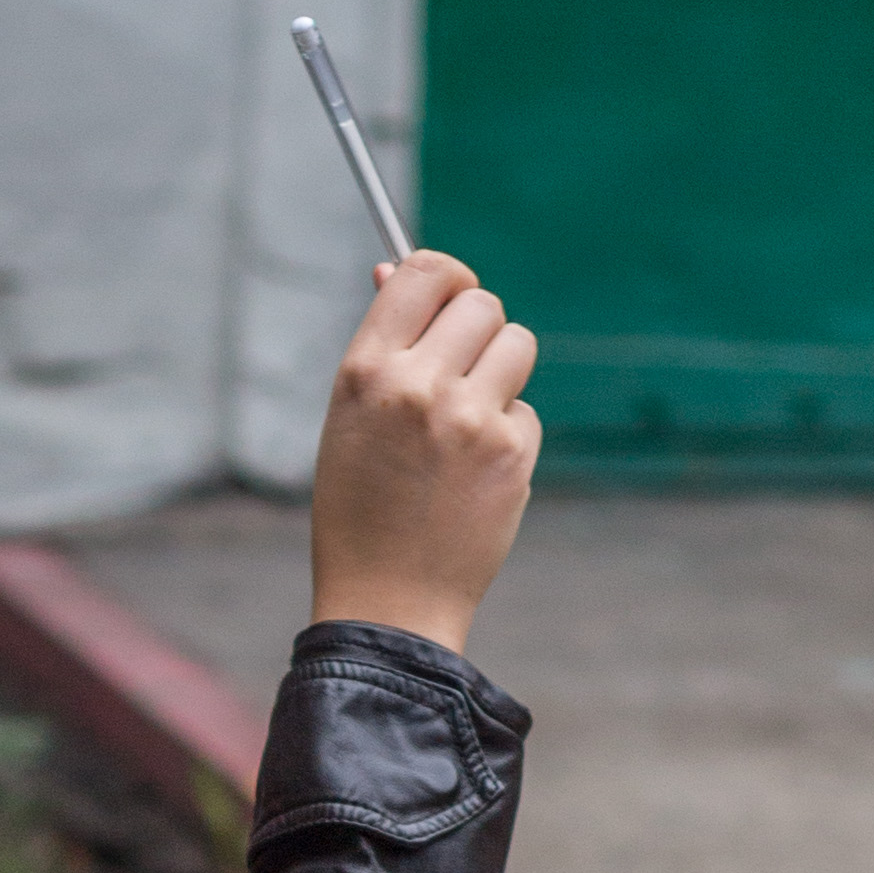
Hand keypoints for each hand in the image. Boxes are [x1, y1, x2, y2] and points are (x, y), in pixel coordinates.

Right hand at [307, 251, 540, 653]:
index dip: (448, 276)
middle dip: (478, 328)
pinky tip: (475, 473)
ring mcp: (469, 419)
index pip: (423, 273)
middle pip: (481, 304)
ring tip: (469, 419)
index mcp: (366, 371)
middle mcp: (418, 385)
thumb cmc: (360, 510)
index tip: (453, 295)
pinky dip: (508, 433)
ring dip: (502, 370)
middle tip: (461, 369)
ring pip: (516, 344)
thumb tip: (396, 270)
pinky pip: (524, 410)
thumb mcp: (349, 419)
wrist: (388, 602)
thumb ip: (382, 346)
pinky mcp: (510, 454)